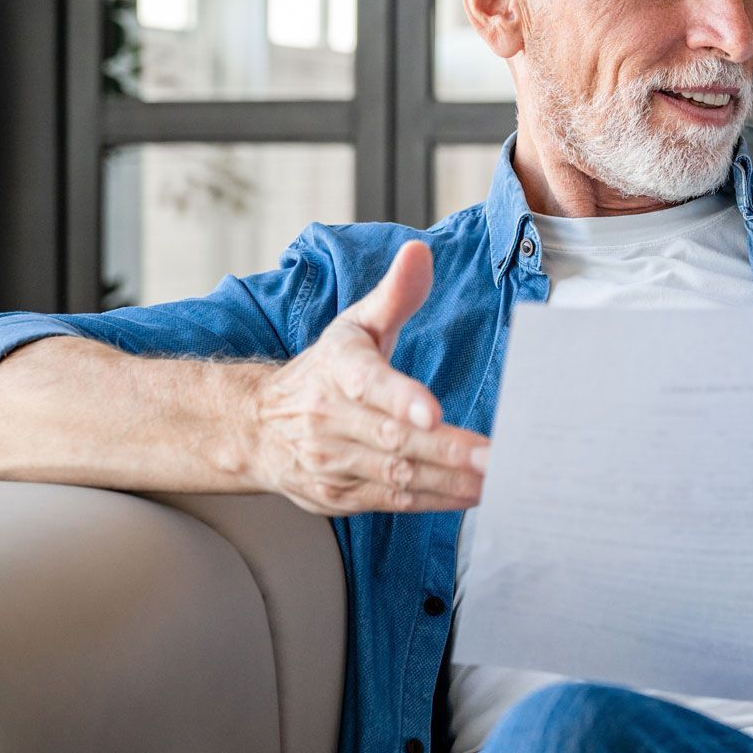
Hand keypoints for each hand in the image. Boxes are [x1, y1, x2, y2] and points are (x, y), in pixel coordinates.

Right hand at [248, 240, 489, 515]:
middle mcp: (328, 418)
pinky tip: (470, 494)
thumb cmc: (324, 370)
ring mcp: (331, 461)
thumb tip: (420, 251)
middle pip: (393, 438)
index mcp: (337, 367)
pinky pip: (392, 501)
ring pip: (396, 474)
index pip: (368, 382)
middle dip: (447, 450)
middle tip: (495, 456)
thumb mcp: (355, 325)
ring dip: (447, 481)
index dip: (400, 397)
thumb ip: (395, 294)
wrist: (257, 426)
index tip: (433, 411)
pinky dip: (433, 500)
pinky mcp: (338, 496)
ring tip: (495, 479)